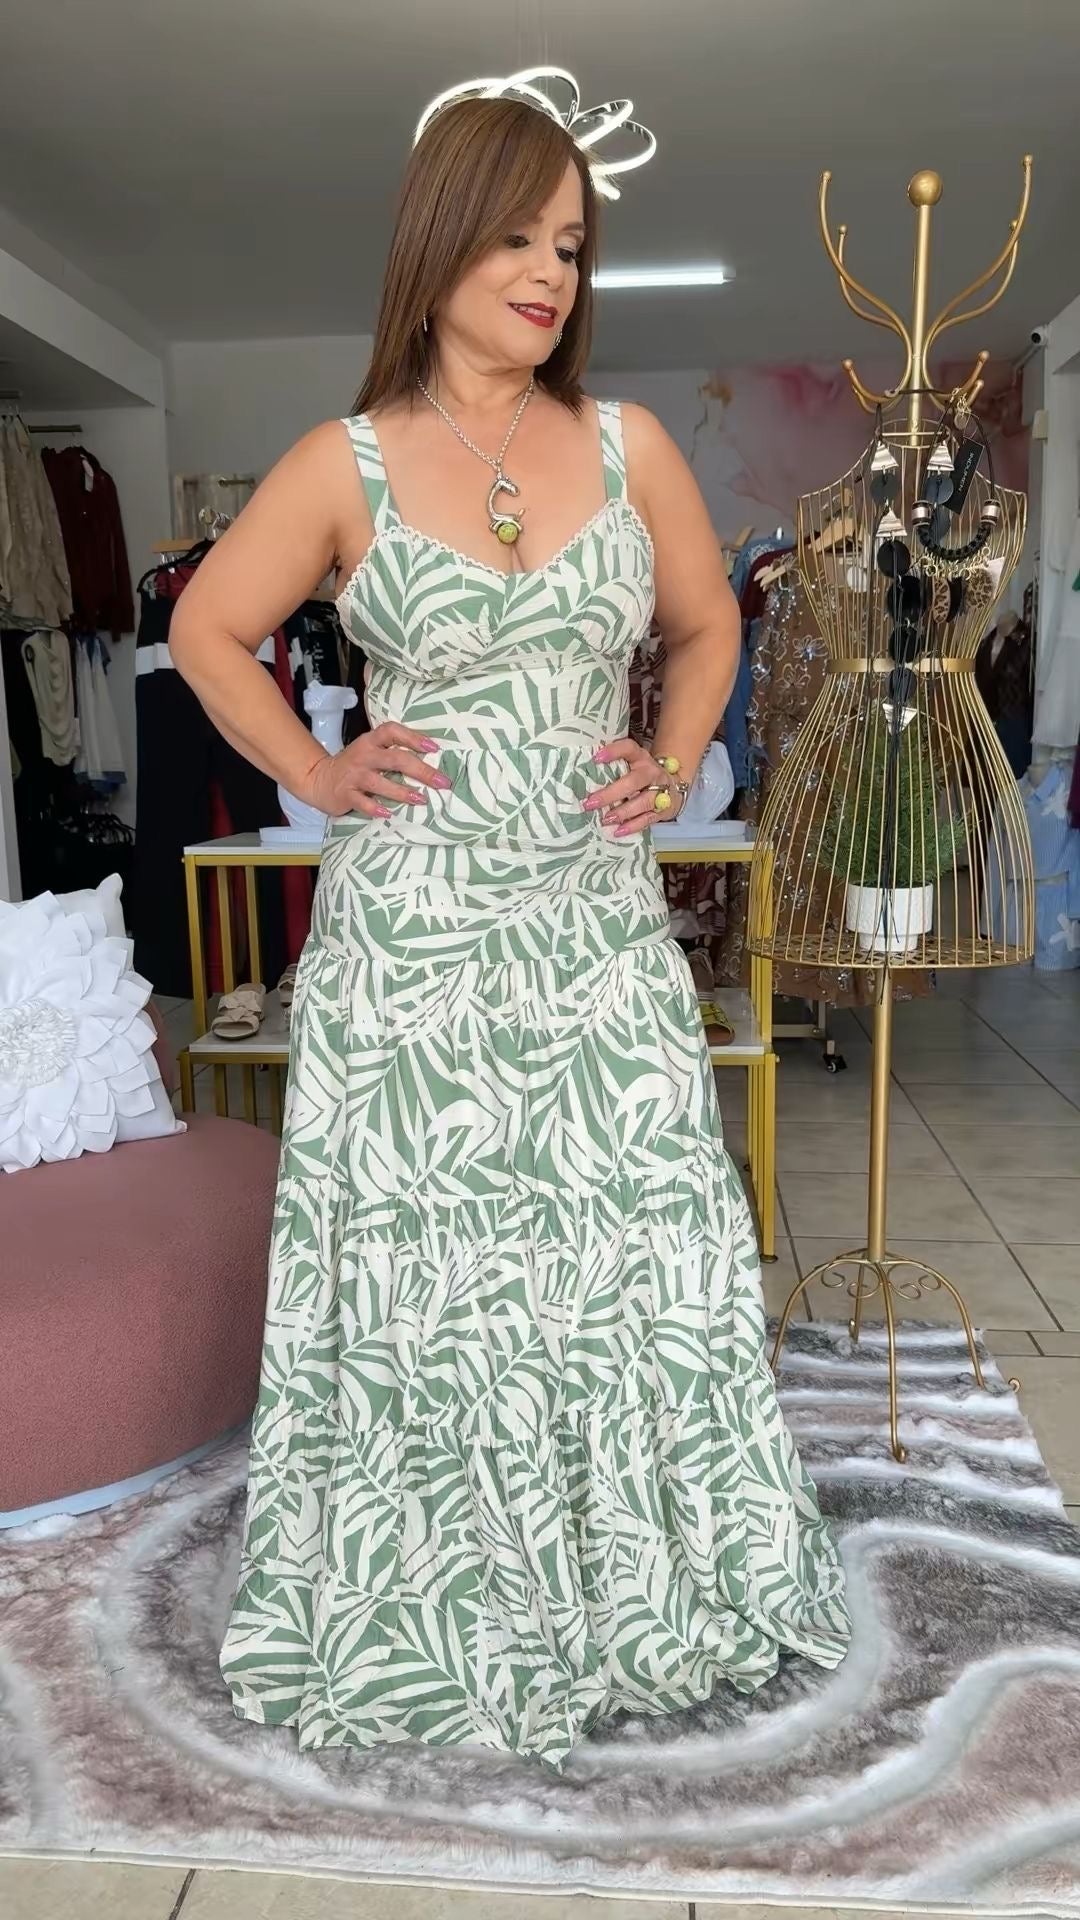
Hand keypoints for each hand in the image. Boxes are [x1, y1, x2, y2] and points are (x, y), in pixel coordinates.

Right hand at [305, 723, 450, 819]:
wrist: (319, 779)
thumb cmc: (355, 765)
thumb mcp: (370, 750)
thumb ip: (392, 752)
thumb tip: (430, 761)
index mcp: (371, 741)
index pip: (393, 732)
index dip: (414, 738)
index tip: (434, 748)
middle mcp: (364, 755)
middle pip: (395, 759)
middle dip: (421, 770)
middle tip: (441, 782)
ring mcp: (354, 775)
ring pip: (380, 783)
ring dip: (402, 792)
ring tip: (421, 799)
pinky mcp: (345, 794)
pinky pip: (362, 803)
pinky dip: (375, 808)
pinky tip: (388, 813)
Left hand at [582, 737, 682, 837]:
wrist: (672, 786)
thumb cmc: (642, 775)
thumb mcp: (632, 764)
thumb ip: (614, 767)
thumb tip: (582, 776)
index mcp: (641, 757)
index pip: (629, 748)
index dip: (613, 751)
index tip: (596, 758)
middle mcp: (651, 772)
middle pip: (633, 781)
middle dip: (611, 793)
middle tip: (591, 802)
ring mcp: (660, 791)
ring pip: (643, 802)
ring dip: (623, 811)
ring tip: (605, 819)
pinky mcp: (663, 809)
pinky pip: (648, 819)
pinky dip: (633, 826)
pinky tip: (618, 831)